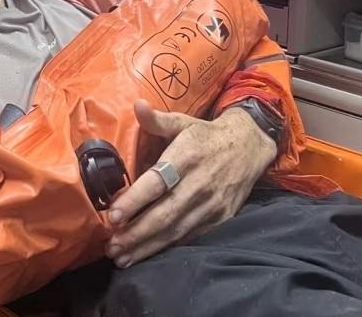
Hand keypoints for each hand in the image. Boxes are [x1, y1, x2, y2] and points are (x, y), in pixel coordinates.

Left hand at [105, 100, 276, 267]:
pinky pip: (191, 236)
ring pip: (176, 230)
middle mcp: (199, 183)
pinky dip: (168, 248)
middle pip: (165, 213)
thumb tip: (137, 105)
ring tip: (121, 257)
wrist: (250, 147)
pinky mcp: (220, 217)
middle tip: (111, 246)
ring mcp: (211, 204)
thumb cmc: (206, 135)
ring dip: (147, 246)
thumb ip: (158, 120)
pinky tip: (146, 255)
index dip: (135, 201)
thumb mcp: (184, 122)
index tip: (113, 215)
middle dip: (136, 233)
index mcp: (186, 157)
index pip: (157, 182)